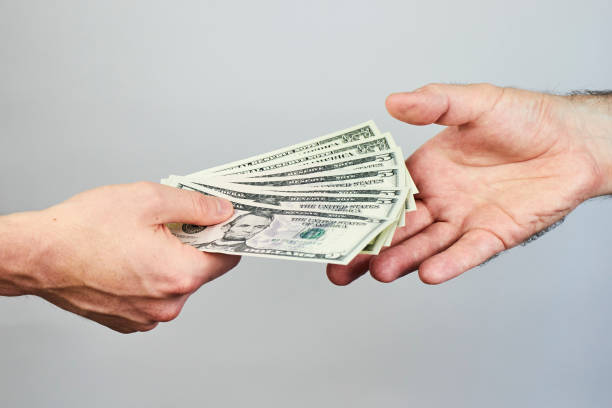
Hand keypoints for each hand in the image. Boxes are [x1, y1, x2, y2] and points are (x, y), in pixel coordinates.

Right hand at [0, 182, 238, 332]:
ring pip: (176, 283)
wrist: (36, 256)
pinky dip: (149, 277)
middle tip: (168, 222)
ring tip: (140, 240)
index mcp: (179, 275)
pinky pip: (154, 297)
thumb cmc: (83, 230)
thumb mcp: (149, 200)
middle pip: (201, 270)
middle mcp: (168, 304)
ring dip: (168, 261)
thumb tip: (222, 212)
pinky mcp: (128, 321)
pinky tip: (128, 258)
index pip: (228, 256)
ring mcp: (147, 316)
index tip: (220, 221)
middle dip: (192, 244)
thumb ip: (195, 206)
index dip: (226, 234)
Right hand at [328, 83, 611, 284]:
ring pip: (425, 245)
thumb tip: (393, 100)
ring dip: (402, 259)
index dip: (358, 210)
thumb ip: (435, 104)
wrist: (574, 140)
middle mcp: (439, 200)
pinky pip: (468, 252)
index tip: (331, 225)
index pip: (384, 195)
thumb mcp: (474, 103)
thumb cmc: (524, 119)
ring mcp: (464, 220)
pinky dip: (449, 263)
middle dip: (367, 248)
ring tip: (377, 271)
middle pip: (396, 229)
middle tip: (338, 266)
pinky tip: (429, 272)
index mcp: (425, 171)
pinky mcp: (493, 236)